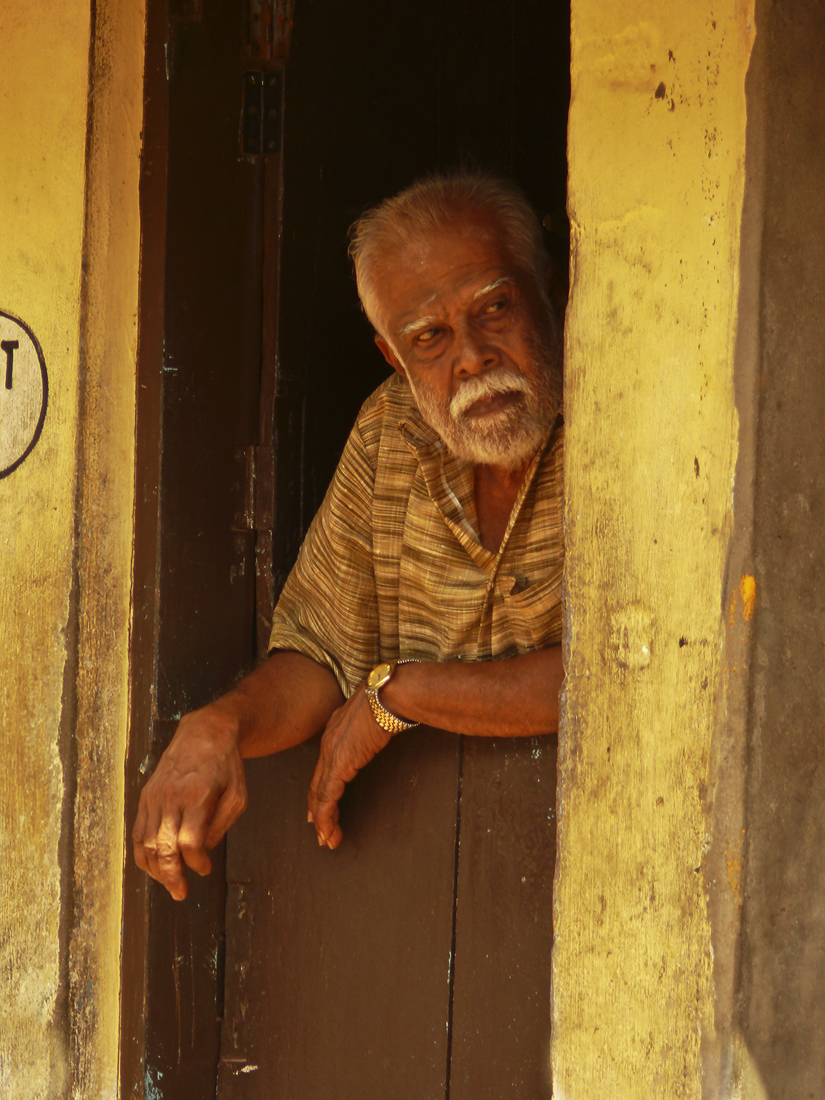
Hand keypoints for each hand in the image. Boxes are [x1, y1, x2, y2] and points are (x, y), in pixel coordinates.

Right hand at [132, 706, 248, 899]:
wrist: (204, 732)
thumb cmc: (227, 766)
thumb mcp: (238, 795)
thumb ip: (221, 826)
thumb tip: (202, 853)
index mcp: (198, 796)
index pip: (189, 842)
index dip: (196, 863)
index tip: (205, 870)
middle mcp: (171, 797)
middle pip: (163, 847)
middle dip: (171, 876)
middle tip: (181, 893)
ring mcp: (155, 796)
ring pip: (146, 843)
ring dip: (155, 869)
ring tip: (169, 882)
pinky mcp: (146, 796)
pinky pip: (137, 831)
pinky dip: (142, 853)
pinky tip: (153, 866)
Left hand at [307, 686, 393, 848]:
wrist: (389, 694)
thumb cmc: (389, 699)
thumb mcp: (374, 716)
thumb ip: (370, 728)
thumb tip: (379, 732)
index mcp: (336, 731)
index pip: (323, 768)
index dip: (320, 790)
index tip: (319, 807)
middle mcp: (328, 743)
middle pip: (316, 783)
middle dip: (317, 809)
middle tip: (319, 831)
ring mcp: (332, 753)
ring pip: (319, 794)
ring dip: (322, 820)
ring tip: (326, 839)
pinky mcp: (340, 763)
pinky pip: (327, 796)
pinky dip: (326, 816)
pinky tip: (327, 829)